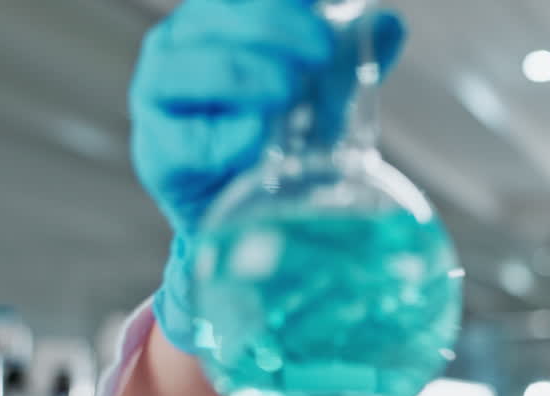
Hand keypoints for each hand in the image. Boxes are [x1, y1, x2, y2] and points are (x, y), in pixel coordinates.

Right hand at [129, 0, 404, 352]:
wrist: (253, 220)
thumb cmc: (282, 143)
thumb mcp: (323, 98)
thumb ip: (349, 60)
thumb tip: (389, 25)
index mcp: (217, 22)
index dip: (283, 3)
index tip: (324, 16)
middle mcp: (180, 49)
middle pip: (217, 18)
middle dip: (273, 26)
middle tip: (321, 49)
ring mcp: (161, 99)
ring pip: (191, 69)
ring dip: (245, 73)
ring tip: (289, 90)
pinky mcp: (159, 155)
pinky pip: (186, 141)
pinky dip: (223, 138)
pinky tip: (257, 139)